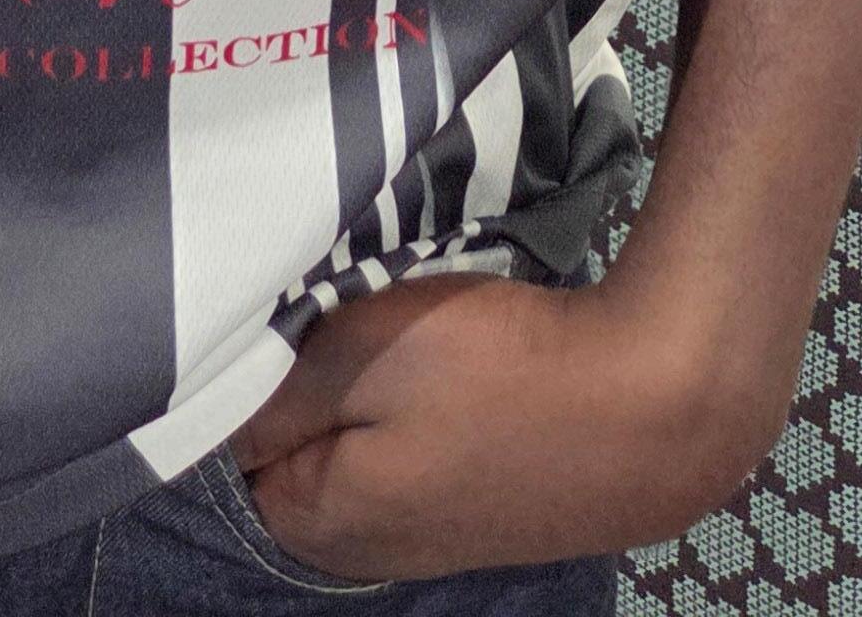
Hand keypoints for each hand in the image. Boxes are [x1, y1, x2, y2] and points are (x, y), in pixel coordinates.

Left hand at [229, 274, 779, 579]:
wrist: (653, 407)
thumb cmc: (498, 372)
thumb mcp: (362, 353)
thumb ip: (274, 390)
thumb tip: (209, 407)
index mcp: (316, 520)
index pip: (230, 439)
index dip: (250, 367)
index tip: (286, 313)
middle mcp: (362, 551)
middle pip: (294, 445)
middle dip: (307, 382)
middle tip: (345, 311)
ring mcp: (428, 539)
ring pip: (357, 444)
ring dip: (368, 390)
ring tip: (406, 332)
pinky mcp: (481, 511)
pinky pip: (412, 451)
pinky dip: (420, 408)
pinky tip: (451, 364)